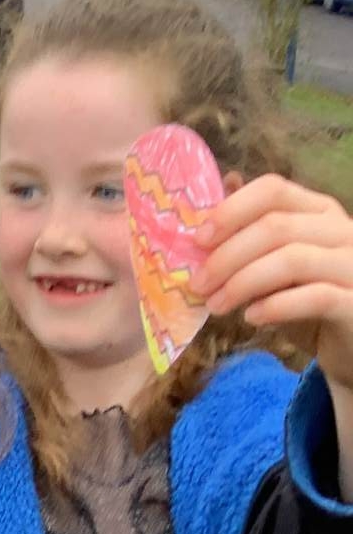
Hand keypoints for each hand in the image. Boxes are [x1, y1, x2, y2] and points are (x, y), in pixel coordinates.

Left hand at [196, 175, 352, 388]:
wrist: (350, 343)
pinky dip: (276, 306)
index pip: (273, 190)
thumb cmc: (308, 301)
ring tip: (216, 305)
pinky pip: (316, 297)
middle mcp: (340, 229)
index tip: (198, 240)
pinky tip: (251, 318)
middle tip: (197, 284)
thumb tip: (220, 194)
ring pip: (293, 259)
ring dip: (244, 283)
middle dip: (227, 255)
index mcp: (318, 211)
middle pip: (276, 226)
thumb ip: (253, 235)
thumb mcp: (276, 266)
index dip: (231, 211)